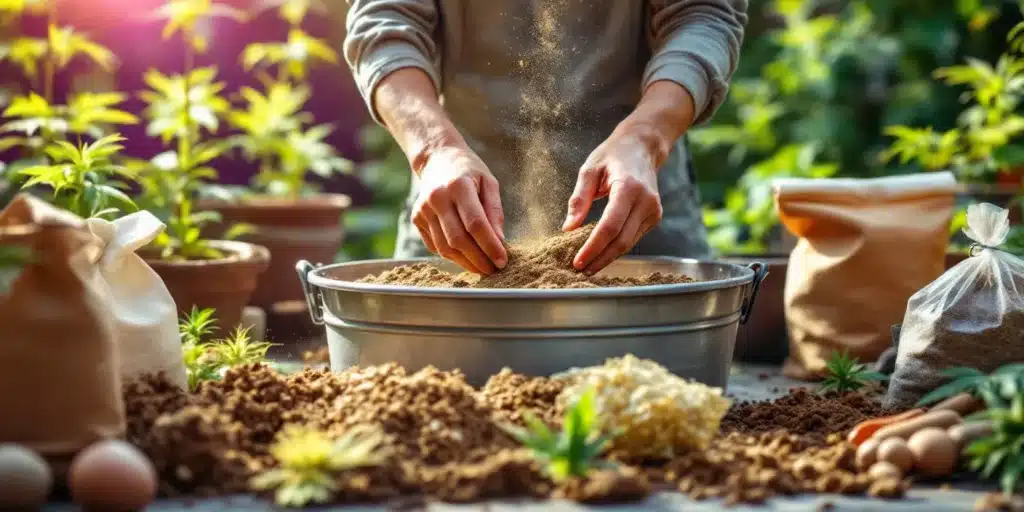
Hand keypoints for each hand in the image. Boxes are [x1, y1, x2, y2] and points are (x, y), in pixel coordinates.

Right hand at [413, 145, 506, 273]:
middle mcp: (437, 198)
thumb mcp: (489, 182)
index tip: (503, 260)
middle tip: (494, 269)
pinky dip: (452, 256)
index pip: (475, 224)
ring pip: (445, 247)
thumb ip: (494, 211)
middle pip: (458, 239)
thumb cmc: (469, 170)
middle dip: (478, 259)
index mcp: (458, 186)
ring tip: (482, 267)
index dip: (490, 246)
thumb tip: (499, 240)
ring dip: (465, 262)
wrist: (437, 159)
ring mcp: (423, 209)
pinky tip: (466, 258)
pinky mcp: (416, 218)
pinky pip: (435, 246)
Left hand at [562, 129, 662, 273]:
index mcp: (628, 187)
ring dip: (608, 257)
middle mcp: (645, 201)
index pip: (609, 226)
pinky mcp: (655, 216)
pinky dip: (617, 247)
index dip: (593, 247)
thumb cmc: (613, 155)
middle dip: (600, 258)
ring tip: (589, 266)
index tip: (577, 261)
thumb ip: (579, 199)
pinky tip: (602, 253)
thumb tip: (568, 227)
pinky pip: (634, 237)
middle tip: (580, 270)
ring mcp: (653, 210)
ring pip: (629, 243)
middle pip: (621, 240)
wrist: (642, 146)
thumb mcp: (589, 170)